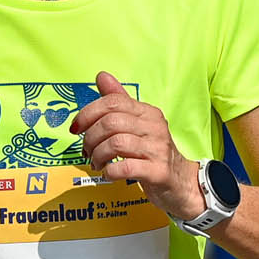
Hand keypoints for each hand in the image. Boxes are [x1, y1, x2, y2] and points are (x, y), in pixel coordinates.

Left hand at [69, 74, 198, 216]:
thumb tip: (101, 76)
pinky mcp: (158, 171)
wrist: (182, 182)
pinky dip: (110, 171)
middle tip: (86, 151)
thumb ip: (119, 101)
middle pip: (111, 123)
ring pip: (116, 143)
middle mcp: (154, 127)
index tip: (76, 128)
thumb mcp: (138, 124)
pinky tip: (108, 174)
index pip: (113, 102)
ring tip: (97, 163)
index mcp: (147, 112)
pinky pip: (126, 167)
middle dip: (90, 138)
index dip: (87, 114)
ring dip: (98, 155)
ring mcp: (158, 149)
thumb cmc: (154, 153)